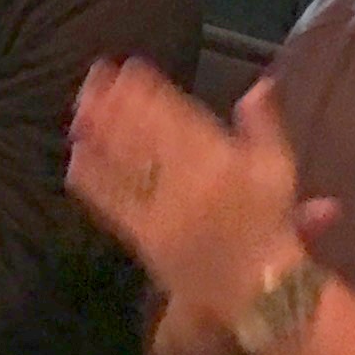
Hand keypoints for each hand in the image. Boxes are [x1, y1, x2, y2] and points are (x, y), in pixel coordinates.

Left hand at [69, 60, 302, 316]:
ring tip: (78, 108)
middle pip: (142, 132)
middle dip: (115, 102)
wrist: (259, 287)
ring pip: (124, 161)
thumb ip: (263, 124)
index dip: (147, 89)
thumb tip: (259, 85)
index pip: (174, 114)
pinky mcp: (143, 236)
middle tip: (93, 77)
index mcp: (217, 157)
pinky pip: (114, 203)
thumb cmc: (271, 224)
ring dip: (100, 132)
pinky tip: (76, 158)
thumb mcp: (278, 167)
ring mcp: (160, 208)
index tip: (128, 67)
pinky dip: (94, 179)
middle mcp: (184, 178)